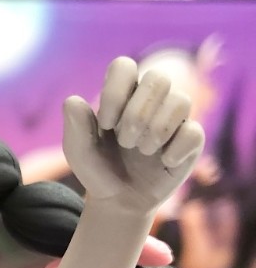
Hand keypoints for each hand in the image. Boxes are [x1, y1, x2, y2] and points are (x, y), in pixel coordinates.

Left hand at [63, 57, 204, 216]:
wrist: (119, 201)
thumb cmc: (99, 168)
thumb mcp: (80, 152)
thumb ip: (75, 127)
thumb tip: (73, 101)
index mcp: (122, 94)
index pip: (124, 66)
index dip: (115, 93)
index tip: (106, 124)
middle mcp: (151, 99)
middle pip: (158, 78)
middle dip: (138, 114)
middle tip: (126, 141)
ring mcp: (174, 117)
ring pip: (180, 101)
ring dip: (156, 132)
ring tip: (142, 151)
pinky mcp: (192, 138)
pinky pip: (193, 132)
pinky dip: (175, 150)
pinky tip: (164, 161)